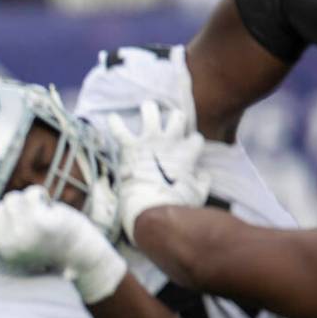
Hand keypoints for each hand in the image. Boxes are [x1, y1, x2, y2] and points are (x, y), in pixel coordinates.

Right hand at [0, 186, 126, 303]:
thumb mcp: (20, 246)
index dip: (7, 217)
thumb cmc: (51, 246)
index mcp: (4, 251)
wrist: (81, 254)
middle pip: (1, 206)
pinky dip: (41, 195)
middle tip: (37, 223)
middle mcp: (11, 244)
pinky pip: (32, 193)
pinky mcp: (40, 221)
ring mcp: (25, 233)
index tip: (23, 226)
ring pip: (13, 198)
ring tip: (43, 214)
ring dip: (29, 200)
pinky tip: (50, 208)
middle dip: (19, 208)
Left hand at [108, 102, 209, 244]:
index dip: (192, 143)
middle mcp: (169, 142)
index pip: (196, 139)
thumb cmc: (176, 204)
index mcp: (187, 154)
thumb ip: (203, 182)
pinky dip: (115, 123)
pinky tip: (112, 118)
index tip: (189, 150)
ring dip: (148, 110)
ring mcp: (149, 141)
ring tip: (147, 108)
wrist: (152, 209)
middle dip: (174, 118)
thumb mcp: (198, 195)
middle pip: (178, 116)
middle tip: (169, 125)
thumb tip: (204, 175)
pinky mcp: (130, 147)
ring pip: (151, 112)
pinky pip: (120, 129)